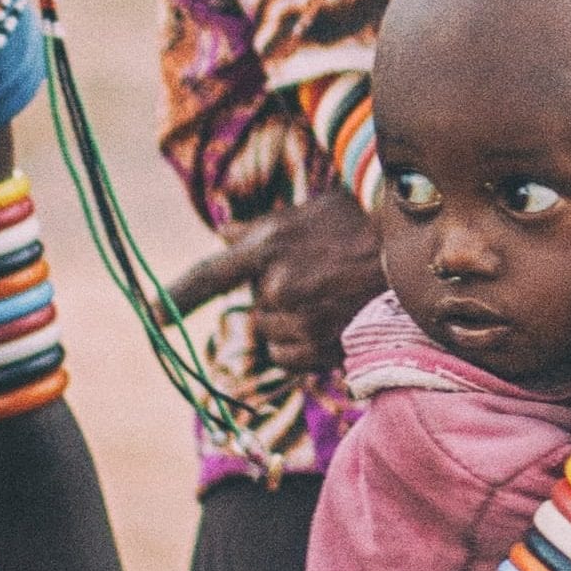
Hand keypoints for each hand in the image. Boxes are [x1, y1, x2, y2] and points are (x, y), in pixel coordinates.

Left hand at [162, 188, 383, 374]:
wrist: (419, 255)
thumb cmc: (366, 223)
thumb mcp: (310, 212)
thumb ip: (261, 228)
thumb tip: (224, 233)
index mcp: (269, 246)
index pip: (209, 275)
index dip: (176, 296)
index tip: (151, 315)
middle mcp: (278, 286)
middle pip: (254, 309)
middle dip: (276, 298)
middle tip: (318, 277)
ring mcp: (300, 320)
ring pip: (272, 336)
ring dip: (291, 324)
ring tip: (331, 298)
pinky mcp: (321, 348)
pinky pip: (290, 358)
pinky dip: (305, 346)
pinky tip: (334, 320)